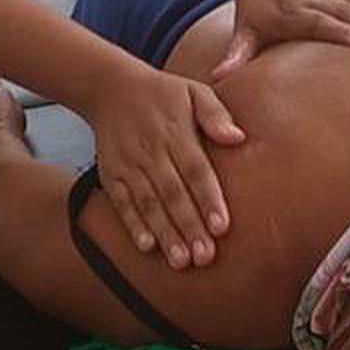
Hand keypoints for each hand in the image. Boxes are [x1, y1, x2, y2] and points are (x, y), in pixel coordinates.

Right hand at [85, 64, 245, 268]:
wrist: (111, 88)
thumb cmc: (163, 94)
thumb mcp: (194, 91)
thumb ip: (216, 115)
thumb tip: (239, 138)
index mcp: (177, 132)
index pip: (196, 170)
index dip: (209, 199)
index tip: (222, 227)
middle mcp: (152, 151)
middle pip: (173, 193)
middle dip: (189, 227)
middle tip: (205, 256)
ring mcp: (129, 165)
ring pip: (149, 203)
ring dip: (165, 233)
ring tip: (181, 261)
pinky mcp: (112, 175)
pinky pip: (122, 203)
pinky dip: (133, 225)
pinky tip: (146, 247)